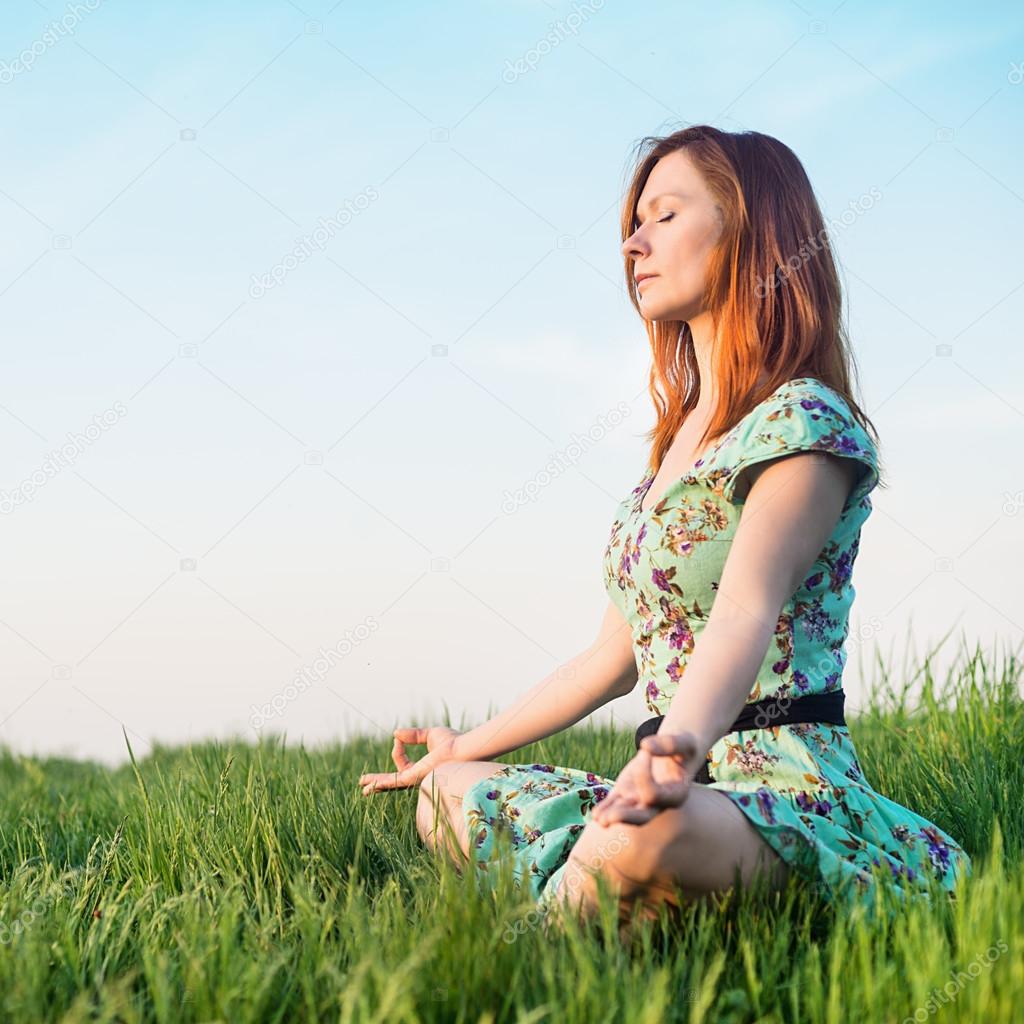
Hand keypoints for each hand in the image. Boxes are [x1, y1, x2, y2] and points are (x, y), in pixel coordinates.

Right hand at [358, 726, 462, 795]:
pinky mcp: (416, 778)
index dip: (397, 750)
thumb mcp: (431, 735)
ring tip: (362, 788)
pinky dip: (382, 783)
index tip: (398, 738)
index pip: (402, 764)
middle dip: (379, 782)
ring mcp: (417, 779)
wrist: (464, 748)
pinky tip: (371, 785)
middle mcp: (419, 777)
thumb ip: (414, 736)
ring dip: (376, 785)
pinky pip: (395, 782)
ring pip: (392, 784)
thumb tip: (395, 734)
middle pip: (394, 782)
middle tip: (363, 785)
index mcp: (423, 769)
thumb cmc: (454, 742)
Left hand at [590, 730, 704, 826]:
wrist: (676, 751)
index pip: (653, 794)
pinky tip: (594, 815)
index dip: (644, 775)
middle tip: (610, 818)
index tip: (643, 752)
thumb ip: (669, 744)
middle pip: (642, 817)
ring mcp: (641, 799)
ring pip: (625, 813)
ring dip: (611, 816)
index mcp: (675, 794)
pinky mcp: (627, 792)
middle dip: (626, 817)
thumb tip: (645, 746)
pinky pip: (615, 804)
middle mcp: (658, 802)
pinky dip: (605, 809)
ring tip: (598, 819)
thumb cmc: (685, 747)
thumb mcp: (683, 742)